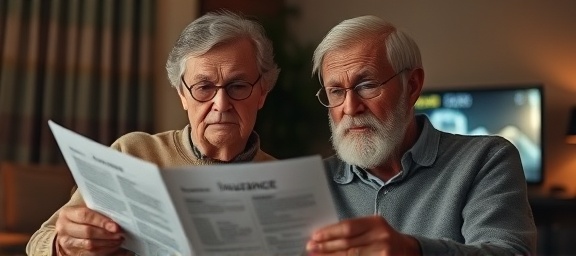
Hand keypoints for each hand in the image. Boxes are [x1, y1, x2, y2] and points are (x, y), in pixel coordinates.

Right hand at [55, 205, 127, 255]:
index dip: (101, 221)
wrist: (69, 229)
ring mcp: (67, 242)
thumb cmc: (82, 217)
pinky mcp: (72, 252)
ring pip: (89, 244)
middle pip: (87, 232)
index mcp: (67, 213)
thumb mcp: (86, 208)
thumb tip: (117, 213)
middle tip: (120, 233)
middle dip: (106, 234)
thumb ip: (98, 209)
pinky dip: (104, 250)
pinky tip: (113, 246)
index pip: (85, 215)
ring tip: (119, 239)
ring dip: (107, 243)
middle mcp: (64, 228)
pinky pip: (91, 254)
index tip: (115, 226)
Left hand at [306, 215, 420, 255]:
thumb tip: (325, 236)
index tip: (315, 236)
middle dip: (326, 246)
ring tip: (316, 255)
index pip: (347, 226)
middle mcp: (380, 235)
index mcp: (375, 222)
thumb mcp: (372, 229)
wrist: (409, 251)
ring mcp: (383, 251)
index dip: (329, 232)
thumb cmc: (384, 238)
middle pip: (347, 242)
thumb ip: (354, 231)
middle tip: (310, 247)